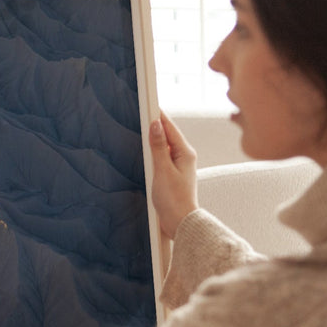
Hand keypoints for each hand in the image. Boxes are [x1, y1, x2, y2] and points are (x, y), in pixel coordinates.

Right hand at [148, 112, 197, 239]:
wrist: (180, 223)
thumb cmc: (174, 200)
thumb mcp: (162, 170)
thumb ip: (158, 147)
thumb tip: (156, 125)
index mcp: (185, 153)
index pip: (170, 127)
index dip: (158, 115)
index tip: (148, 102)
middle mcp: (184, 157)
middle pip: (167, 135)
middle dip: (154, 125)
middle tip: (141, 112)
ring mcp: (178, 166)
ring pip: (163, 146)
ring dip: (152, 140)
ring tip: (140, 129)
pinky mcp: (172, 175)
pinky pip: (162, 158)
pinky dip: (153, 153)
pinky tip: (144, 152)